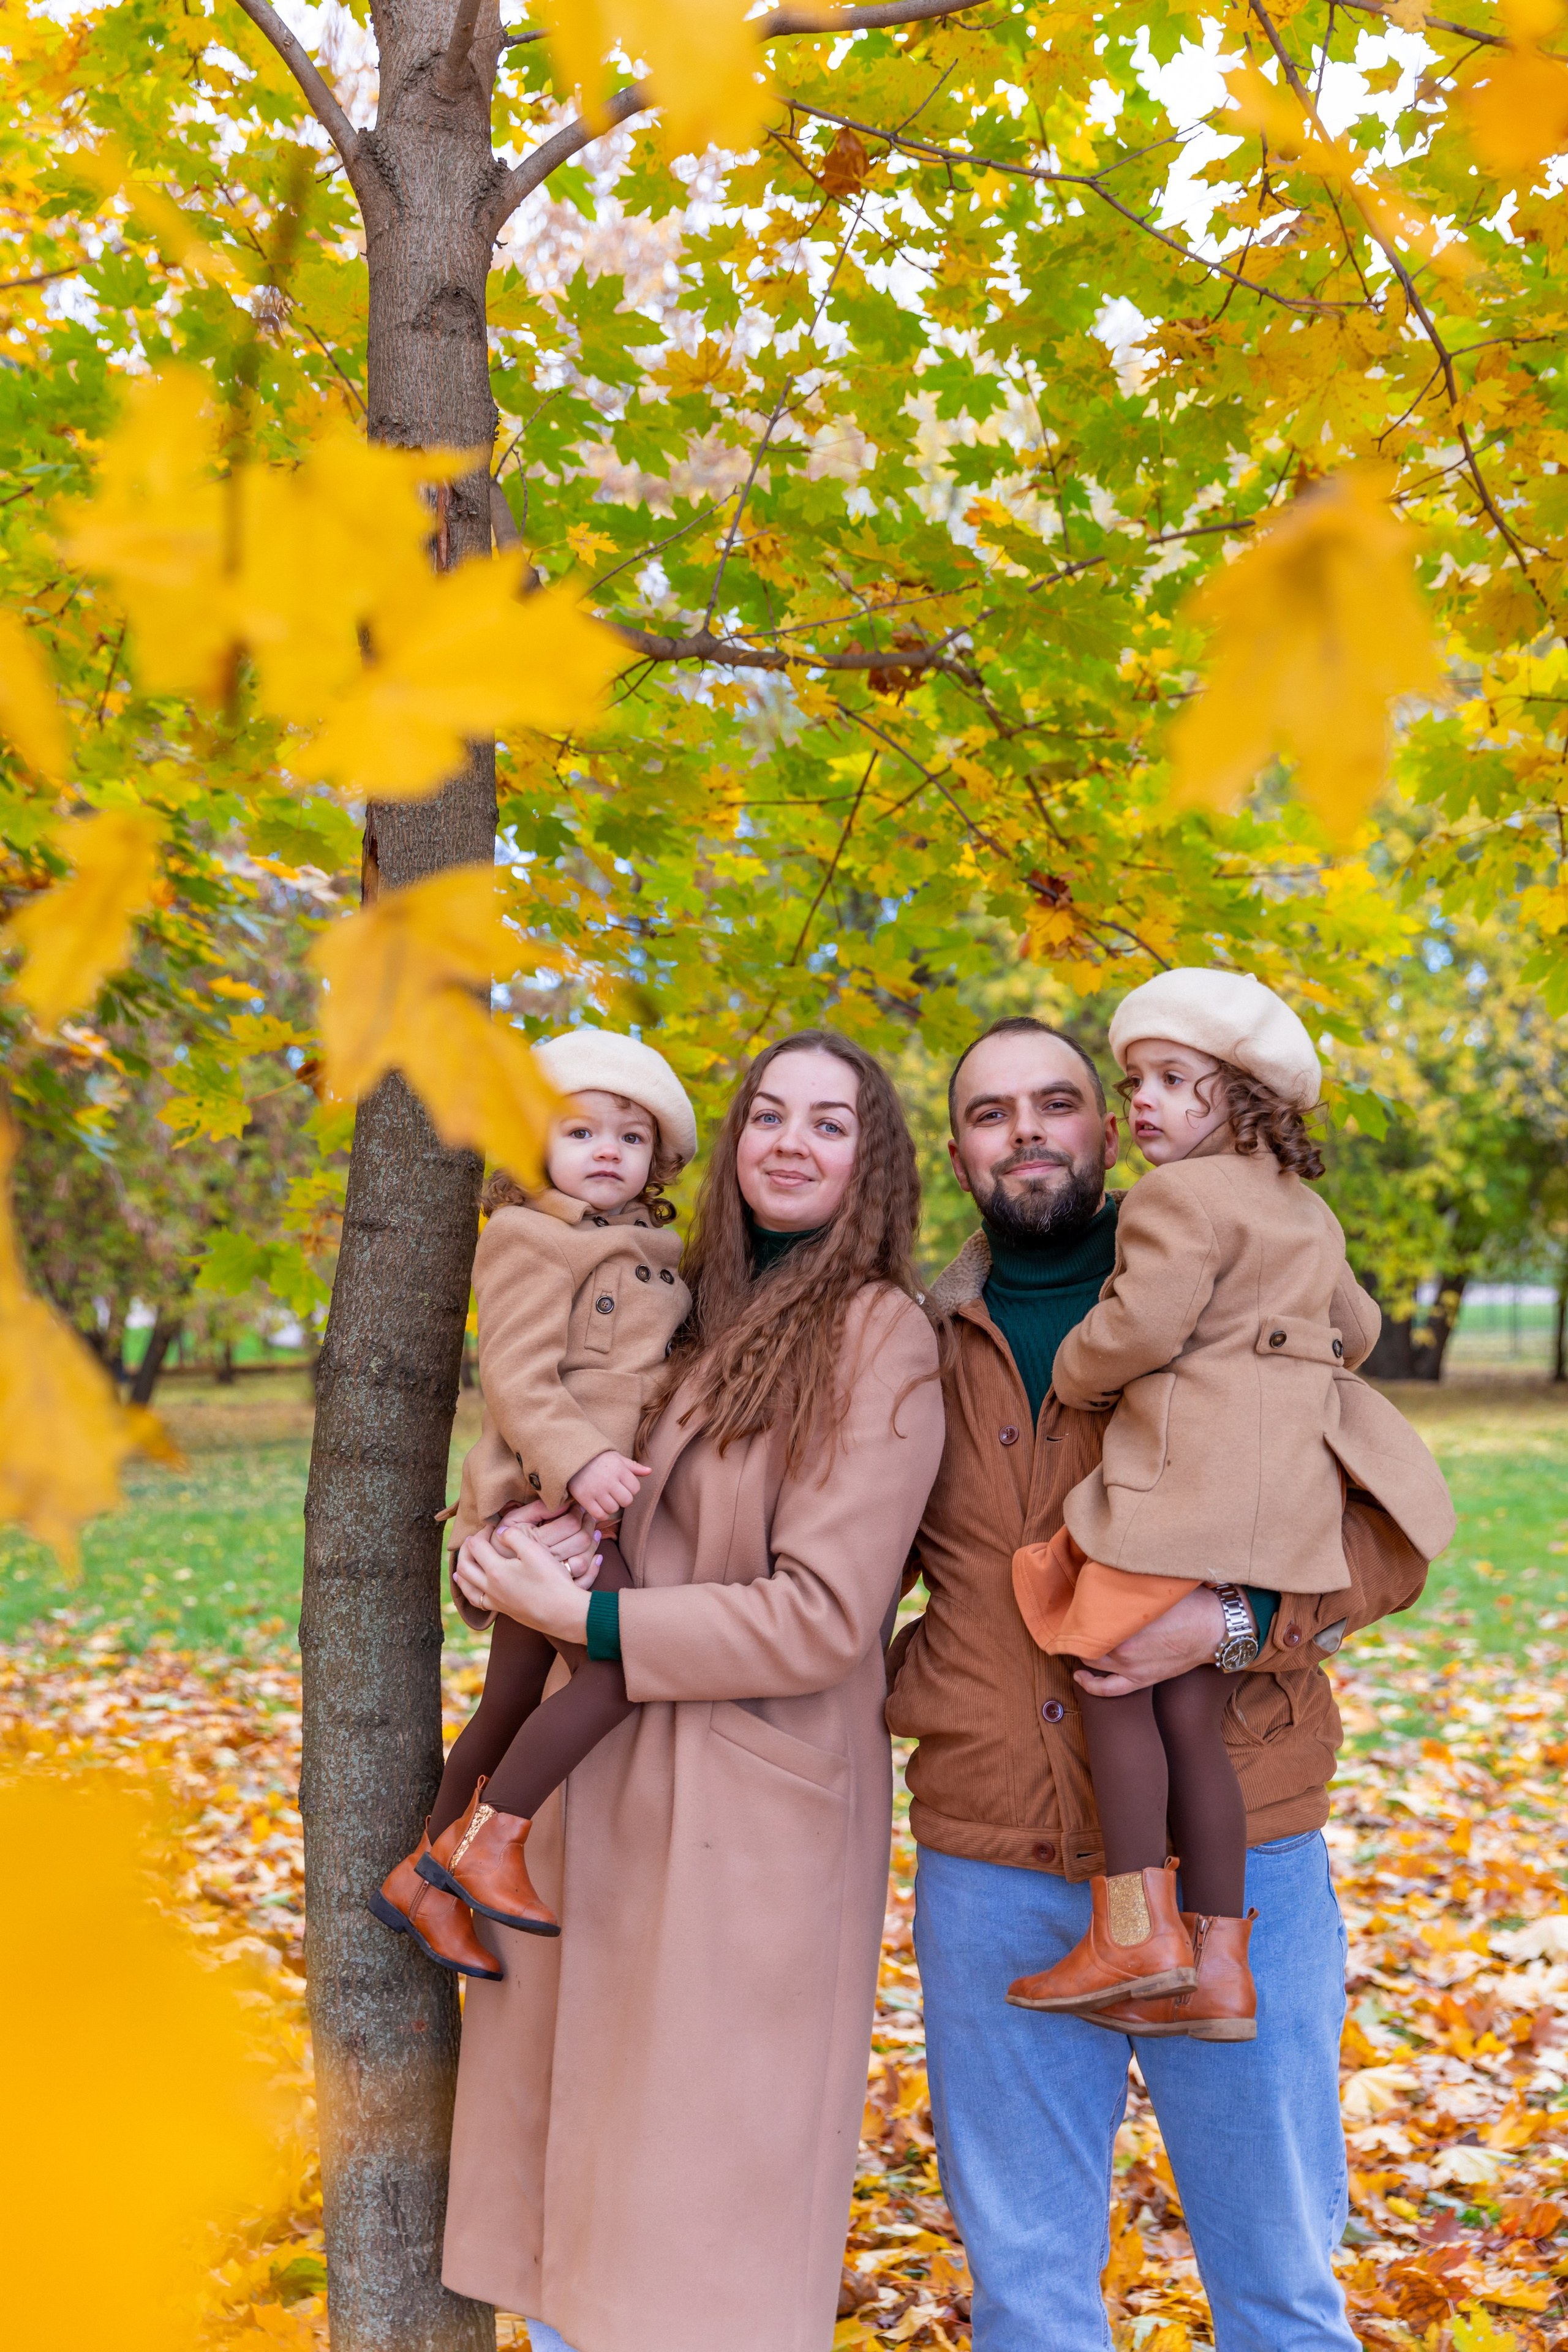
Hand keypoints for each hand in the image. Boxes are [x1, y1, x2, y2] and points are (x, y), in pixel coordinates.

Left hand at [452, 1527, 593, 1644]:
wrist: (564, 1614)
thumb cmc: (551, 1580)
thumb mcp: (534, 1551)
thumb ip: (513, 1536)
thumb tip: (499, 1532)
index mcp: (495, 1570)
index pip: (476, 1546)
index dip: (482, 1532)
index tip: (492, 1526)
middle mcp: (490, 1587)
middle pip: (465, 1566)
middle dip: (465, 1550)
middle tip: (473, 1540)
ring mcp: (496, 1601)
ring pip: (467, 1587)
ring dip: (462, 1573)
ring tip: (461, 1567)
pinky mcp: (504, 1611)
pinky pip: (478, 1601)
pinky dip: (471, 1592)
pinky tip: (476, 1590)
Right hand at [495, 1497, 598, 1578]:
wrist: (490, 1573)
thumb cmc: (501, 1543)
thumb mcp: (513, 1520)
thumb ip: (537, 1509)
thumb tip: (564, 1501)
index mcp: (536, 1542)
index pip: (569, 1523)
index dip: (578, 1512)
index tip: (578, 1506)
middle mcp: (546, 1562)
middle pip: (580, 1540)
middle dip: (589, 1524)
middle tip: (589, 1516)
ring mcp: (552, 1577)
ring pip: (584, 1560)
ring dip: (594, 1544)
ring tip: (594, 1532)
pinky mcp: (556, 1589)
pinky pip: (583, 1581)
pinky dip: (594, 1569)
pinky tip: (596, 1557)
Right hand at [568, 1449, 651, 1522]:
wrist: (572, 1456)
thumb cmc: (598, 1458)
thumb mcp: (616, 1458)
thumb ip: (633, 1467)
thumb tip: (650, 1471)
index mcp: (619, 1469)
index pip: (635, 1489)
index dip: (630, 1489)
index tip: (622, 1485)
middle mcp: (609, 1480)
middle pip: (626, 1501)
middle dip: (623, 1499)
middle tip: (615, 1494)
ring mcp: (596, 1490)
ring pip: (613, 1509)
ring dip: (611, 1506)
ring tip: (605, 1498)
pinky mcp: (584, 1498)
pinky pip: (599, 1515)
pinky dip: (602, 1514)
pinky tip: (599, 1506)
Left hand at [1072, 1587, 1227, 1697]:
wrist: (1216, 1629)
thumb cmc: (1190, 1603)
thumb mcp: (1157, 1587)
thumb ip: (1131, 1583)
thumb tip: (1110, 1564)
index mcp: (1125, 1622)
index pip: (1088, 1617)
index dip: (1079, 1609)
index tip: (1075, 1601)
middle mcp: (1123, 1648)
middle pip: (1086, 1639)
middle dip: (1078, 1630)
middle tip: (1075, 1619)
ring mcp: (1130, 1667)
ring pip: (1091, 1662)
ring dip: (1083, 1651)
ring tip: (1078, 1640)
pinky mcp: (1141, 1680)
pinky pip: (1108, 1689)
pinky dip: (1090, 1685)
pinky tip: (1078, 1676)